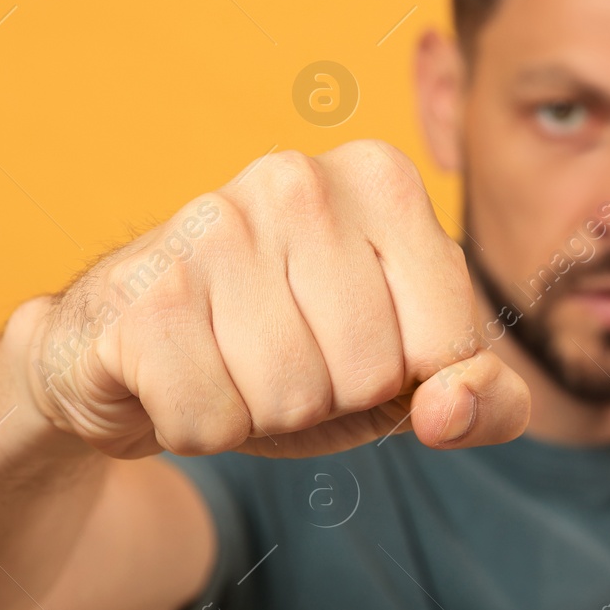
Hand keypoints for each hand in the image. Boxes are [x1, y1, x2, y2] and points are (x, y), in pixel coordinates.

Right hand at [6, 140, 529, 459]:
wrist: (125, 343)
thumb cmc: (290, 352)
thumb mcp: (406, 376)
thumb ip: (484, 399)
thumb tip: (448, 411)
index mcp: (384, 182)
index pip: (450, 345)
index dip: (406, 384)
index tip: (359, 350)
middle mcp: (301, 179)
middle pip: (370, 375)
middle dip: (330, 402)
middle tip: (280, 361)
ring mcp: (215, 225)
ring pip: (291, 400)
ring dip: (260, 417)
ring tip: (228, 365)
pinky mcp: (144, 289)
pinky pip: (211, 421)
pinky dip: (197, 430)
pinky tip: (176, 375)